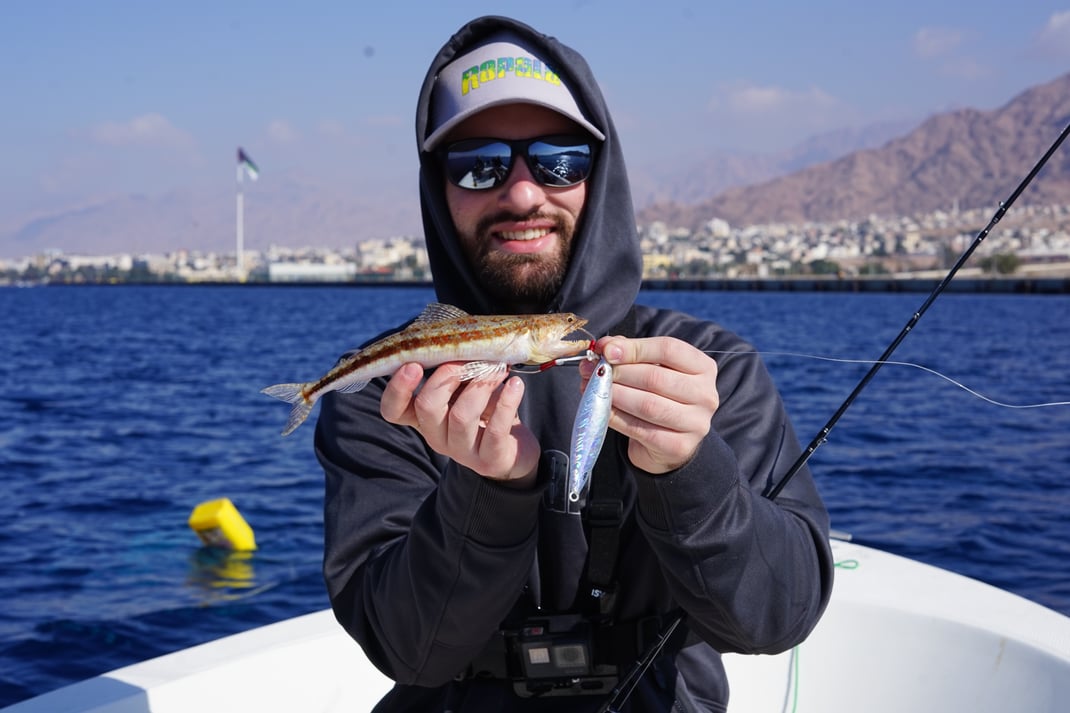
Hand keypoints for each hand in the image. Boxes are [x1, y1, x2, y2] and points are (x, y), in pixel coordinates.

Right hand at [380, 363, 540, 486]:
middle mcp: (436, 436)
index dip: (397, 389)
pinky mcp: (490, 460)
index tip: (413, 365)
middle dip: (447, 376)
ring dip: (481, 384)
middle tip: (469, 360)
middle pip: (427, 407)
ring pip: (462, 416)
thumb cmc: (485, 410)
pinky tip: (515, 384)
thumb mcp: (465, 389)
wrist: (515, 449)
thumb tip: (459, 339)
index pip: (393, 411)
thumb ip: (456, 371)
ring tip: (499, 369)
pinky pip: (496, 429)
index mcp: (423, 418)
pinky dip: (507, 401)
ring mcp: (462, 451)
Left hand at [582, 336, 719, 473]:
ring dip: (616, 395)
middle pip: (656, 378)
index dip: (635, 348)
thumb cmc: (659, 397)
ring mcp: (696, 423)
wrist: (667, 442)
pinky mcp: (679, 446)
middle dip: (619, 372)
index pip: (669, 349)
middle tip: (594, 371)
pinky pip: (640, 429)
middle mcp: (705, 394)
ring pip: (648, 405)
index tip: (607, 350)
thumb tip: (603, 346)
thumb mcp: (651, 369)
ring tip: (595, 389)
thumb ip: (630, 353)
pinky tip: (602, 410)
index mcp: (703, 367)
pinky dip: (616, 418)